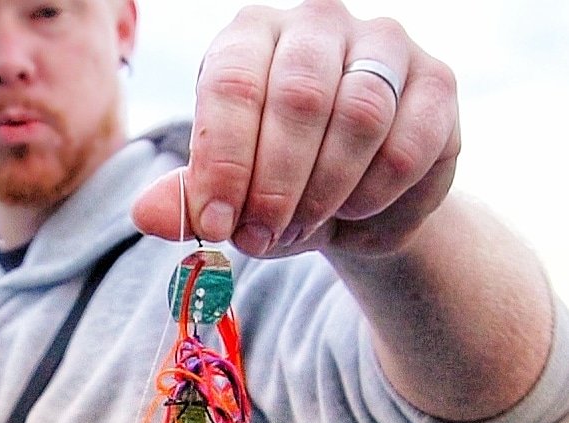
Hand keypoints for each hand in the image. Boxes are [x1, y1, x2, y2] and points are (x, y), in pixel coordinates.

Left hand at [132, 0, 459, 258]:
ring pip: (360, 116)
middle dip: (275, 186)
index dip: (223, 161)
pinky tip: (352, 212)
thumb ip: (190, 201)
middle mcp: (316, 26)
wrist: (355, 205)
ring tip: (302, 228)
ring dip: (323, 193)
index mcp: (250, 40)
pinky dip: (372, 195)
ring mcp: (383, 47)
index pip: (232, 83)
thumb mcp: (229, 199)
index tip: (216, 225)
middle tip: (261, 238)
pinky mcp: (437, 85)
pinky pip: (407, 145)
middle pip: (298, 96)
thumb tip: (145, 215)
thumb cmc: (279, 191)